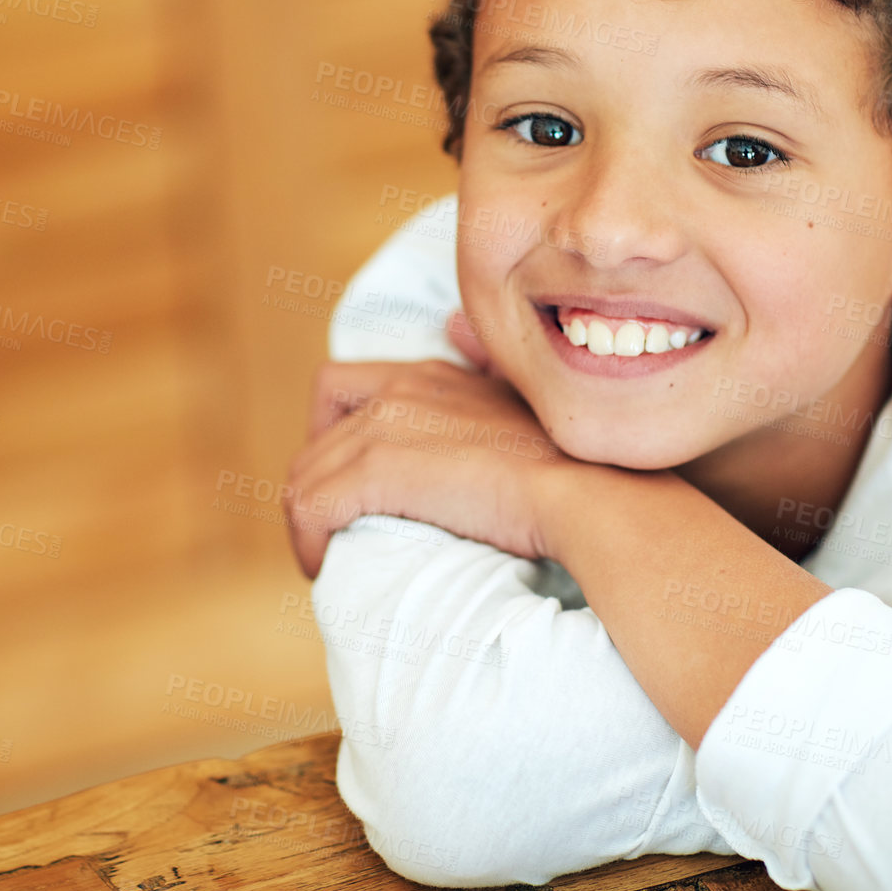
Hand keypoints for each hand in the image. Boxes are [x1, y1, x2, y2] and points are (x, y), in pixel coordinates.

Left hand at [282, 323, 565, 578]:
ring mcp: (386, 425)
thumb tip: (453, 323)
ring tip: (326, 559)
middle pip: (315, 440)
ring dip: (306, 522)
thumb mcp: (525, 402)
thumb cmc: (574, 466)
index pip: (340, 387)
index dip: (328, 439)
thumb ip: (488, 365)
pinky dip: (307, 541)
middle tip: (333, 534)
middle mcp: (400, 388)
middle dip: (315, 488)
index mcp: (431, 376)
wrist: (586, 492)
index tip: (346, 486)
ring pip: (305, 476)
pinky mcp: (379, 468)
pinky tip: (323, 567)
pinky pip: (311, 507)